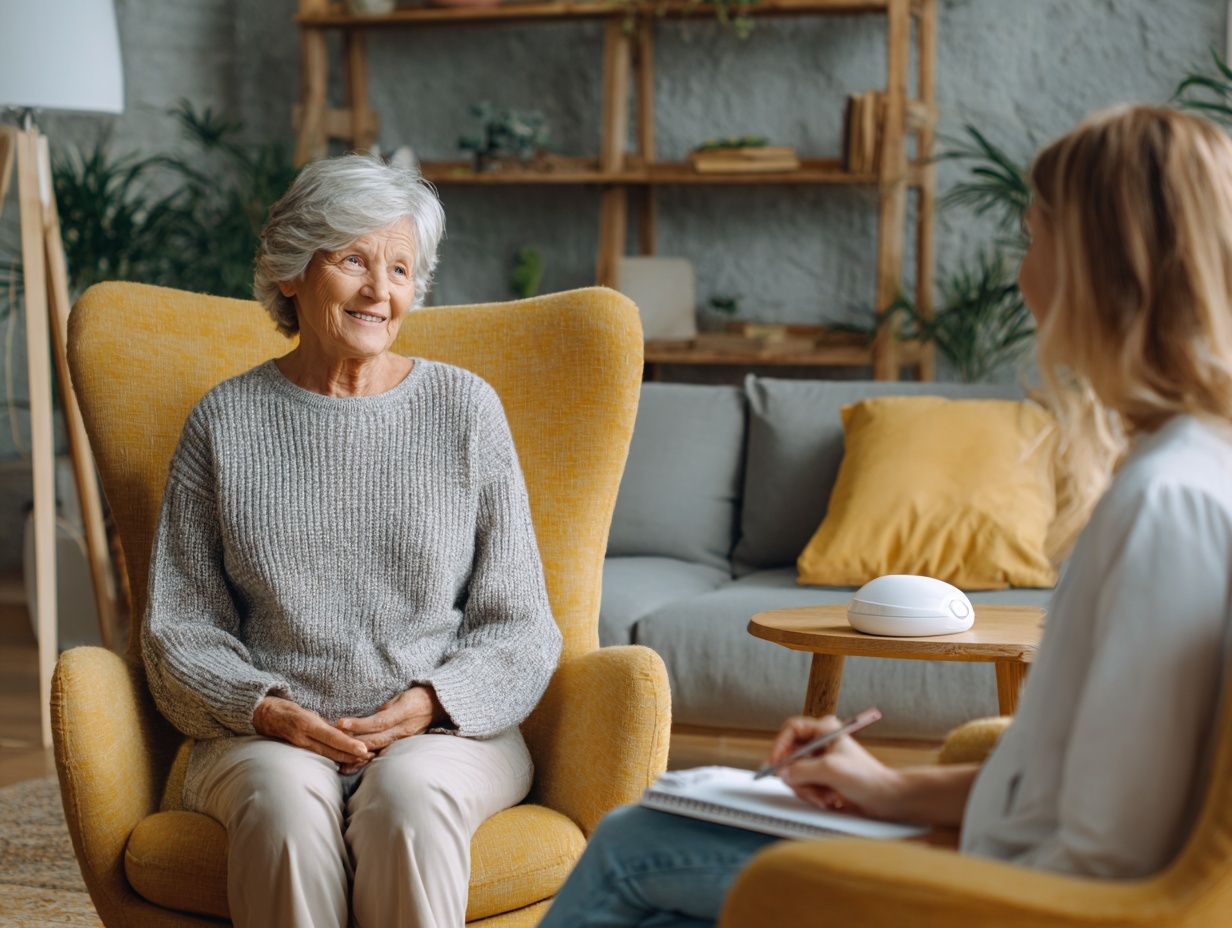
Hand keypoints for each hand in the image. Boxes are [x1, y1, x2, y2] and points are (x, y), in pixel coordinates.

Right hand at [253, 695, 374, 769]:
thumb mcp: (306, 711)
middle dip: (351, 755)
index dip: (348, 745)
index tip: (364, 749)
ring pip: (326, 755)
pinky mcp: (298, 749)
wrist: (262, 715)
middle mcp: (303, 737)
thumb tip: (342, 732)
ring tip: (364, 760)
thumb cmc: (286, 710)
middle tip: (371, 757)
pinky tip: (346, 761)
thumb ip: (323, 723)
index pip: (332, 737)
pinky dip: (333, 758)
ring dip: (345, 759)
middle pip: (331, 750)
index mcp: (307, 724)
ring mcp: (299, 745)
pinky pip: (318, 755)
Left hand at [336, 686, 443, 760]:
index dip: (359, 724)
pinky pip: (382, 755)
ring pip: (377, 750)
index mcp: (403, 713)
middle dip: (353, 741)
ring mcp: (403, 741)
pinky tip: (351, 766)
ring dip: (357, 754)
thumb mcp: (401, 697)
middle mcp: (404, 731)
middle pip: (376, 739)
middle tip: (333, 741)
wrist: (437, 707)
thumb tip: (367, 720)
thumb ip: (385, 709)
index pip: (378, 721)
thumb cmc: (416, 697)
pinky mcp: (401, 747)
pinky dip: (366, 761)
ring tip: (337, 757)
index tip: (341, 724)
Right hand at [765, 715, 902, 818]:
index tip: (774, 763)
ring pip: (795, 775)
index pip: (791, 730)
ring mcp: (819, 762)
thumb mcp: (830, 770)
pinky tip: (829, 799)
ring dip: (808, 789)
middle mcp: (819, 743)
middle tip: (806, 786)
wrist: (884, 798)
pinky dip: (813, 795)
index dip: (779, 746)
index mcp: (824, 729)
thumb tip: (783, 774)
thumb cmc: (865, 777)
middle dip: (798, 776)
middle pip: (789, 756)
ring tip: (826, 795)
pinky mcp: (821, 778)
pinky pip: (803, 786)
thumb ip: (802, 770)